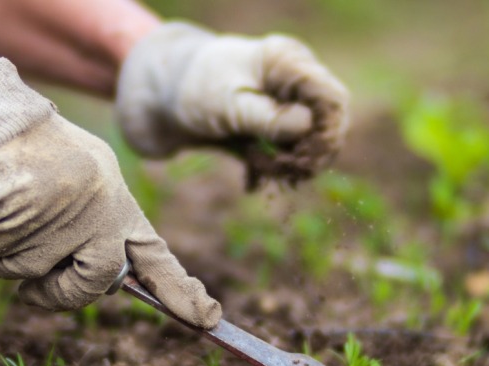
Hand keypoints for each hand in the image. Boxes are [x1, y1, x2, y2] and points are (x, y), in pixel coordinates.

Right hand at [0, 58, 221, 328]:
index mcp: (110, 191)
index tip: (206, 318)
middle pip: (96, 283)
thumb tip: (107, 281)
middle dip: (60, 294)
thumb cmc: (6, 144)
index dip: (178, 290)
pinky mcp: (25, 217)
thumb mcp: (64, 178)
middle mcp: (97, 202)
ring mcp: (64, 211)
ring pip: (32, 275)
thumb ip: (87, 225)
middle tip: (32, 284)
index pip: (152, 251)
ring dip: (2, 255)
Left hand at [116, 22, 349, 187]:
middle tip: (285, 174)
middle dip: (310, 153)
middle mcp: (293, 79)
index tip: (304, 161)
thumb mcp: (229, 107)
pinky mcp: (272, 122)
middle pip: (329, 122)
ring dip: (290, 164)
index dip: (328, 134)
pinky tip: (253, 180)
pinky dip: (275, 167)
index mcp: (287, 63)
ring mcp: (285, 101)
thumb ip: (269, 118)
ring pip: (310, 141)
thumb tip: (309, 127)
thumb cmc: (191, 92)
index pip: (333, 98)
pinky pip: (288, 150)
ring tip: (260, 169)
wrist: (155, 98)